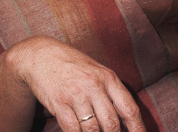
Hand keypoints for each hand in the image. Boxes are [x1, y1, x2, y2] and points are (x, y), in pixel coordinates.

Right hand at [8, 36, 144, 131]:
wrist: (39, 54)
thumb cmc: (70, 63)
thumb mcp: (94, 69)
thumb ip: (109, 90)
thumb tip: (125, 121)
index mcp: (107, 76)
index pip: (129, 109)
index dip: (138, 130)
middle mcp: (93, 85)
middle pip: (111, 124)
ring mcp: (75, 94)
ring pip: (93, 130)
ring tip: (90, 131)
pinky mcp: (59, 102)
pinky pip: (73, 129)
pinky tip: (77, 131)